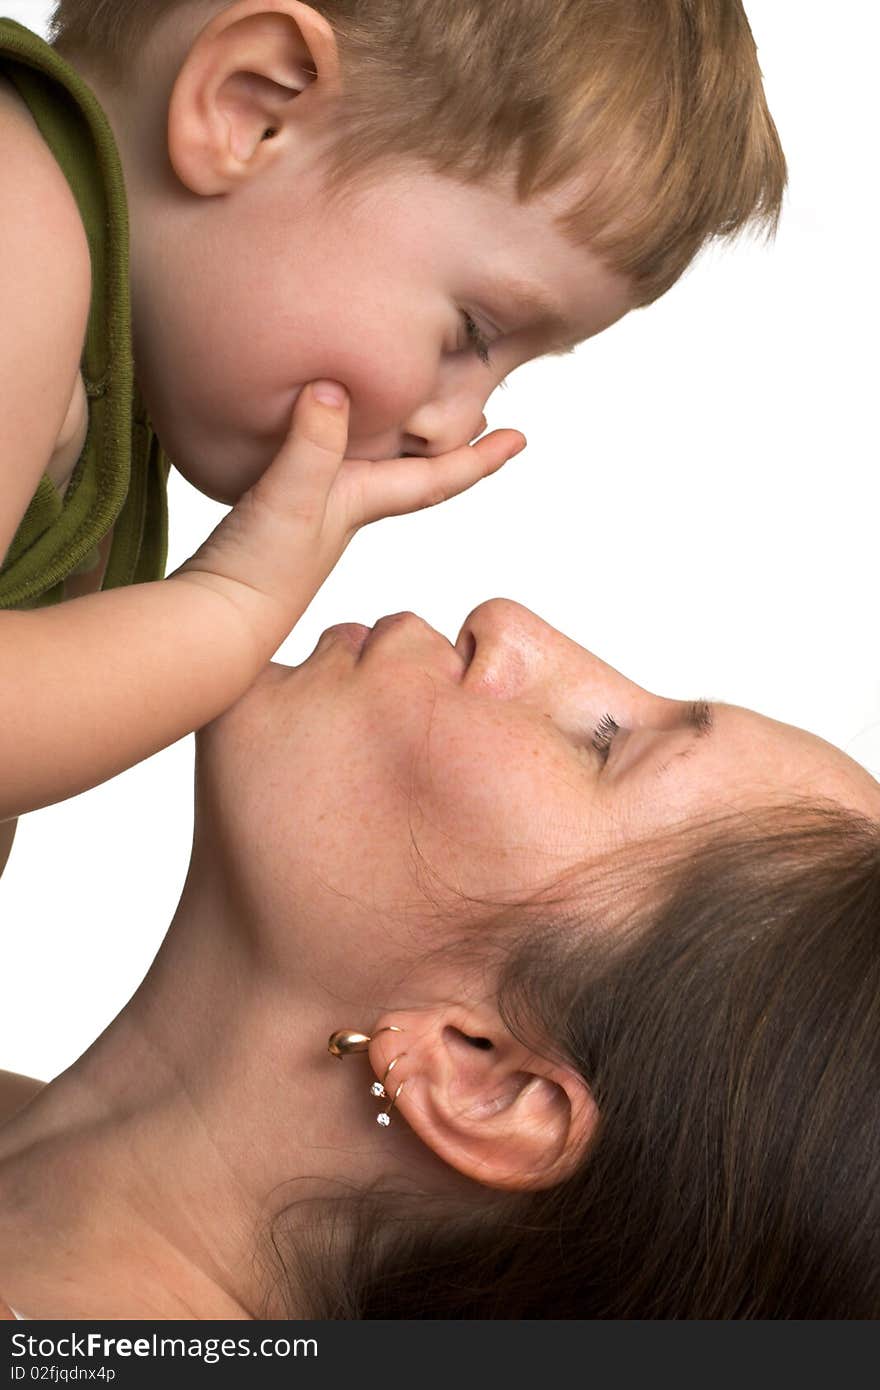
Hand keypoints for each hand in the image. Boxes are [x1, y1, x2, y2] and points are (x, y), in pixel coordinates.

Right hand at [174, 381, 525, 654]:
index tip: (522, 438)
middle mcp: (344, 509)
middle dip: (446, 443)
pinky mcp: (275, 518)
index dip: (479, 457)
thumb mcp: (291, 498)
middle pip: (412, 471)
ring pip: (370, 469)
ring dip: (397, 442)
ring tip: (413, 410)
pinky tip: (316, 431)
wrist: (210, 624)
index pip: (435, 477)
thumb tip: (334, 387)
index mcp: (361, 502)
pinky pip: (323, 468)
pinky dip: (335, 443)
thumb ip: (313, 444)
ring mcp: (310, 516)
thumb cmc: (257, 571)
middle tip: (480, 412)